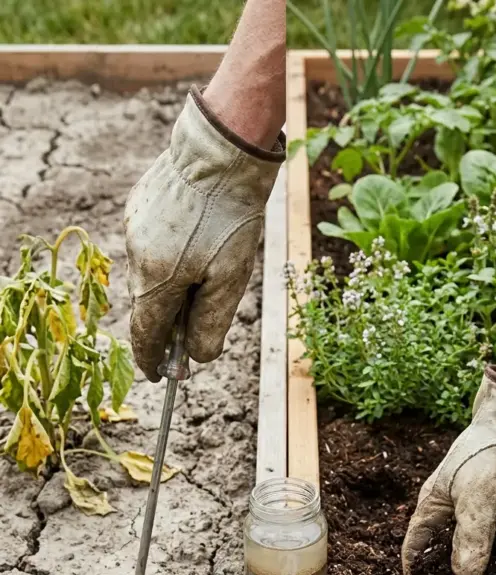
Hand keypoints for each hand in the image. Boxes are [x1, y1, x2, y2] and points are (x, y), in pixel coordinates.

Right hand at [124, 86, 283, 380]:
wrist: (221, 148)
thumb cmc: (231, 216)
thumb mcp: (231, 279)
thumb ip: (210, 325)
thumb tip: (196, 360)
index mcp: (157, 281)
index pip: (146, 336)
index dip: (153, 361)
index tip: (160, 376)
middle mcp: (136, 257)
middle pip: (149, 305)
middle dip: (171, 321)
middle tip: (197, 323)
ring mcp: (133, 228)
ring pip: (152, 273)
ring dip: (174, 282)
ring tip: (210, 262)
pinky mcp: (139, 206)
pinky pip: (152, 243)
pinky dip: (172, 252)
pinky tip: (198, 236)